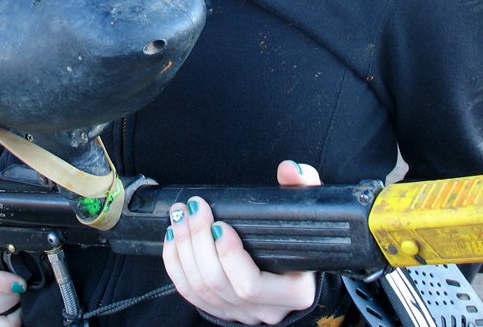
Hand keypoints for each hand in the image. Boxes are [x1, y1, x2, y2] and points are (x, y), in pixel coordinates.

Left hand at [162, 160, 319, 324]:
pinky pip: (189, 293)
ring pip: (200, 288)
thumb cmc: (305, 242)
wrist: (298, 273)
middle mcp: (265, 309)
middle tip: (193, 209)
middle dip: (199, 242)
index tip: (219, 224)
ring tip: (180, 217)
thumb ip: (303, 187)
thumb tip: (289, 169)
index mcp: (293, 292)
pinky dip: (175, 264)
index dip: (229, 256)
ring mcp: (240, 313)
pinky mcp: (219, 309)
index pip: (251, 286)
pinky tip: (173, 237)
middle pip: (218, 283)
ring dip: (184, 249)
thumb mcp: (309, 213)